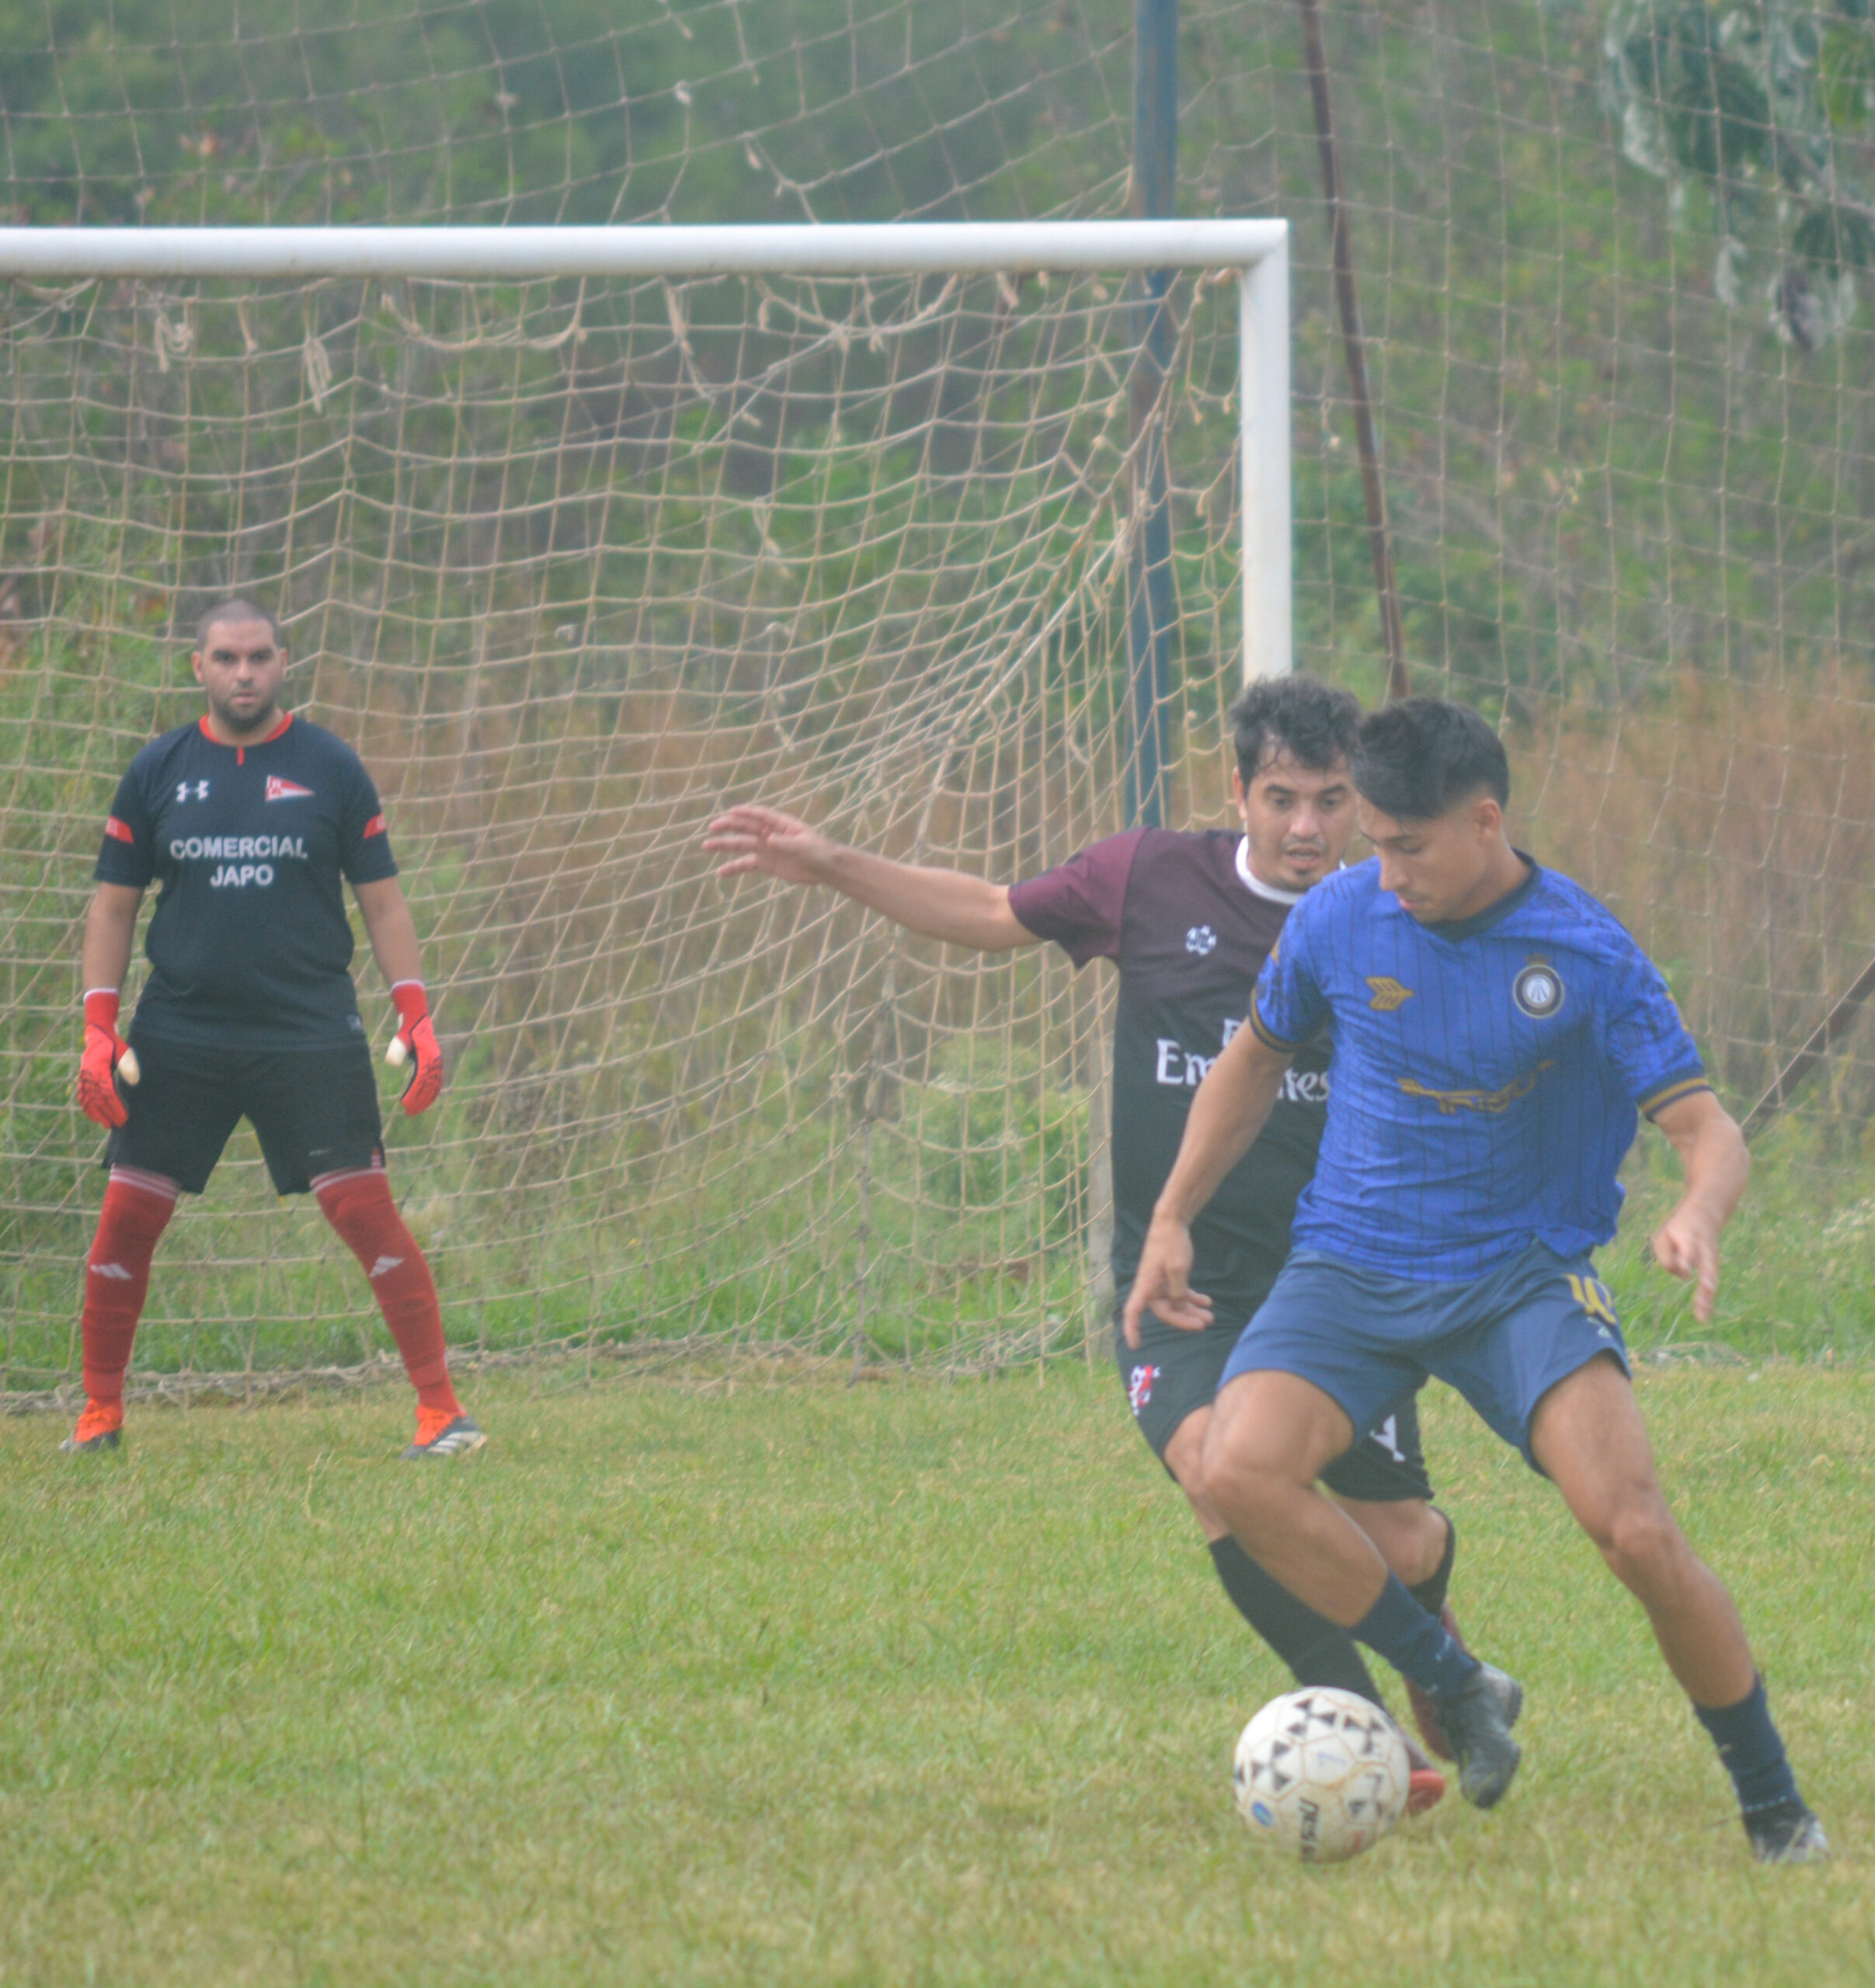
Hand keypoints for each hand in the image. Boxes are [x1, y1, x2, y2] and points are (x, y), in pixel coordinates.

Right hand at [77, 991, 131, 1128]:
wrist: (97, 1035)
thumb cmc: (114, 1043)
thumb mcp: (124, 1051)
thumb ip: (129, 1065)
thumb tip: (134, 1082)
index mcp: (98, 1068)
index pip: (108, 1092)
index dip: (115, 1106)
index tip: (124, 1116)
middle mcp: (88, 1074)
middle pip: (97, 1099)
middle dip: (108, 1113)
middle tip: (118, 1124)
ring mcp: (83, 1077)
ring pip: (88, 1099)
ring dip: (96, 1113)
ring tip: (106, 1124)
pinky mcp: (82, 1078)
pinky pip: (82, 1096)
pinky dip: (87, 1107)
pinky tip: (93, 1116)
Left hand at [389, 981, 444, 1115]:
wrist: (417, 1018)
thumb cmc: (407, 1028)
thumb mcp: (400, 1037)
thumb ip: (397, 1049)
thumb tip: (392, 1063)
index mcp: (429, 1057)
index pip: (421, 1081)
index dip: (413, 1094)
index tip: (404, 1104)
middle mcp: (435, 1062)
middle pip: (429, 1086)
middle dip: (420, 1101)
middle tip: (409, 1112)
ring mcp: (436, 1063)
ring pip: (434, 1086)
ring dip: (426, 1099)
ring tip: (416, 1110)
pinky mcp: (433, 1063)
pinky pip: (434, 1082)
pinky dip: (429, 1092)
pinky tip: (423, 1100)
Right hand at [702, 804, 837, 886]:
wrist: (825, 868)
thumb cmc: (818, 852)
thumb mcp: (804, 847)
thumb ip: (786, 844)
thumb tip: (768, 840)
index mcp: (781, 824)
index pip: (759, 815)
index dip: (746, 813)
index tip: (731, 812)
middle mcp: (769, 833)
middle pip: (745, 827)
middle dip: (728, 826)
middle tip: (712, 827)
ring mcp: (766, 848)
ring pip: (741, 845)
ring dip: (724, 845)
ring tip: (706, 846)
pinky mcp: (766, 864)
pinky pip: (746, 864)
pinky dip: (733, 868)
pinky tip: (720, 872)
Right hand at [1121, 1211, 1212, 1347]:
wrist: (1172, 1221)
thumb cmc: (1171, 1243)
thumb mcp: (1178, 1269)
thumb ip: (1178, 1292)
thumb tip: (1178, 1305)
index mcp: (1146, 1285)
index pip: (1133, 1311)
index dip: (1132, 1328)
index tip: (1134, 1345)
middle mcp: (1151, 1286)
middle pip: (1165, 1311)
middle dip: (1184, 1319)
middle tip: (1205, 1324)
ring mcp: (1161, 1282)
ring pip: (1176, 1304)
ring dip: (1192, 1311)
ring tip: (1211, 1317)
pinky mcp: (1170, 1276)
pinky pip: (1180, 1293)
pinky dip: (1192, 1298)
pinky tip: (1207, 1302)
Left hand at [1651, 1199, 1720, 1321]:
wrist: (1705, 1214)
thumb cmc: (1677, 1229)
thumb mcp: (1663, 1235)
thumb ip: (1666, 1254)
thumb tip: (1683, 1274)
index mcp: (1689, 1237)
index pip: (1689, 1249)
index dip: (1687, 1258)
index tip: (1687, 1269)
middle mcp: (1704, 1249)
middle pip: (1706, 1266)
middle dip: (1706, 1279)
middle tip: (1706, 1291)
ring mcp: (1711, 1258)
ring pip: (1711, 1279)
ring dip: (1707, 1297)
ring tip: (1702, 1315)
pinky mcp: (1712, 1267)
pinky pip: (1709, 1286)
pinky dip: (1706, 1301)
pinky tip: (1702, 1318)